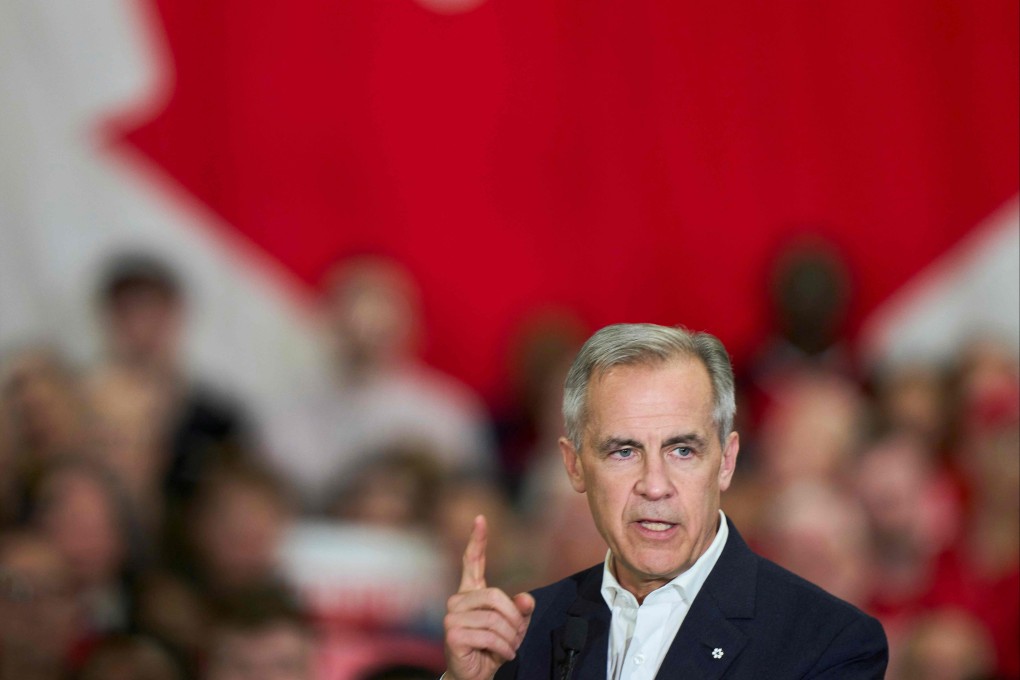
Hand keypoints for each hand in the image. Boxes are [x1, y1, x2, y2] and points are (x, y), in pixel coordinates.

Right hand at [443, 515, 534, 679]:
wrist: (475, 676)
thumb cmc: (491, 649)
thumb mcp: (513, 627)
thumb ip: (520, 611)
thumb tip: (527, 599)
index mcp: (470, 593)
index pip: (472, 562)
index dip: (477, 540)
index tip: (480, 519)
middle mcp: (457, 601)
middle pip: (495, 596)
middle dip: (513, 619)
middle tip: (517, 637)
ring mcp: (452, 617)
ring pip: (494, 618)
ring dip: (510, 637)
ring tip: (508, 648)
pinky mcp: (453, 634)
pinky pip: (489, 634)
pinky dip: (503, 648)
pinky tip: (503, 655)